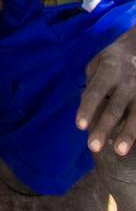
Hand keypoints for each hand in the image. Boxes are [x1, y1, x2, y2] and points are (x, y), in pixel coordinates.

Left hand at [78, 28, 135, 156]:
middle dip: (104, 128)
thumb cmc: (114, 59)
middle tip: (93, 147)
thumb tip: (85, 103)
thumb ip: (91, 81)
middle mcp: (127, 82)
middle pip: (114, 108)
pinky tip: (135, 146)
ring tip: (119, 151)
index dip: (88, 109)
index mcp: (109, 71)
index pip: (96, 91)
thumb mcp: (98, 61)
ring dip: (128, 134)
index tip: (80, 126)